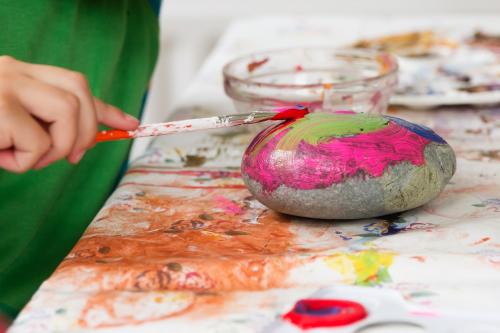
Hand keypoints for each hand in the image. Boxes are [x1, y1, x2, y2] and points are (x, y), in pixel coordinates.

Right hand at [0, 56, 138, 172]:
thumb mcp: (13, 125)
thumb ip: (46, 124)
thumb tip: (88, 140)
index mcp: (19, 74)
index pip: (74, 85)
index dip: (106, 108)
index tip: (130, 124)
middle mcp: (13, 71)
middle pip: (79, 93)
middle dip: (87, 131)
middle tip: (72, 157)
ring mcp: (5, 85)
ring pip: (67, 112)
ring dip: (58, 147)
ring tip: (28, 160)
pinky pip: (37, 143)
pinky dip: (26, 162)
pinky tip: (2, 159)